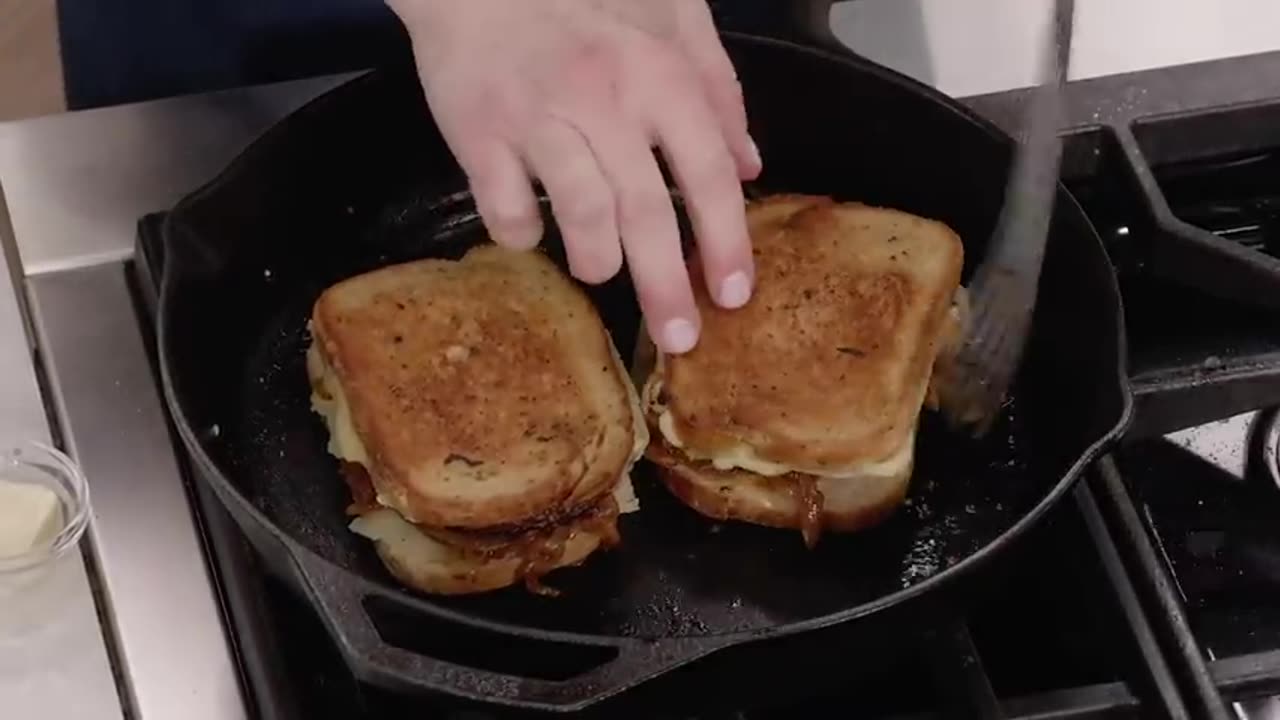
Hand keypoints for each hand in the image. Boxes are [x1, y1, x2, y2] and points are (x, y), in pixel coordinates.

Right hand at [389, 0, 761, 353]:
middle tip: (679, 337)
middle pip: (646, 210)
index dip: (726, 240)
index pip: (707, 172)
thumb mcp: (669, 20)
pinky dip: (522, 233)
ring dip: (597, 259)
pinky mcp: (479, 134)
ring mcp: (538, 118)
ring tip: (602, 270)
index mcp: (656, 73)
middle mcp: (602, 99)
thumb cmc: (582, 3)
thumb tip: (749, 164)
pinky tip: (529, 230)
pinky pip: (506, 207)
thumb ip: (716, 87)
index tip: (734, 293)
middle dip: (667, 284)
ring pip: (581, 212)